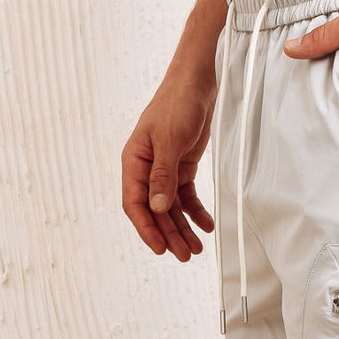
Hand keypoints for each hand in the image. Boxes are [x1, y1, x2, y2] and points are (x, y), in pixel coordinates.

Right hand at [121, 80, 215, 260]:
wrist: (196, 82)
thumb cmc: (176, 104)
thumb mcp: (169, 140)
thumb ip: (163, 175)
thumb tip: (158, 208)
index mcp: (133, 162)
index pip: (135, 204)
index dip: (147, 228)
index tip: (160, 249)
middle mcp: (146, 169)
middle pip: (155, 211)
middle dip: (169, 234)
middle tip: (184, 255)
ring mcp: (164, 169)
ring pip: (170, 208)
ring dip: (182, 228)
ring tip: (196, 248)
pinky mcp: (182, 167)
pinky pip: (186, 196)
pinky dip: (195, 212)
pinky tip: (205, 225)